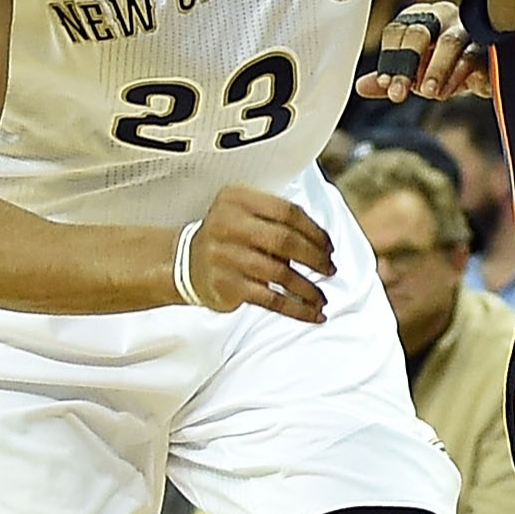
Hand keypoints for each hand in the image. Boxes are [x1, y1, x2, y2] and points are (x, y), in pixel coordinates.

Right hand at [183, 184, 335, 321]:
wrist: (185, 262)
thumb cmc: (228, 237)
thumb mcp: (244, 212)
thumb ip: (276, 220)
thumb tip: (321, 244)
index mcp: (237, 199)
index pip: (287, 211)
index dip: (314, 230)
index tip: (329, 246)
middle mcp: (228, 224)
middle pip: (285, 240)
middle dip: (314, 257)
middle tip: (329, 269)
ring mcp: (226, 256)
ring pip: (280, 273)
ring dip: (308, 288)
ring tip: (322, 297)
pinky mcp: (227, 285)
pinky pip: (271, 300)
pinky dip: (296, 309)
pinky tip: (312, 314)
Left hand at [359, 0, 485, 101]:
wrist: (484, 73)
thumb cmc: (445, 67)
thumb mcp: (415, 74)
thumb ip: (390, 79)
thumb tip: (360, 87)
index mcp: (420, 18)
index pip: (399, 29)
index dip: (390, 57)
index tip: (386, 83)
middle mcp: (442, 17)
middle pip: (420, 30)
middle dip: (407, 63)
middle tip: (399, 93)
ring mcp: (468, 29)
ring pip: (449, 42)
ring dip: (435, 70)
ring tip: (427, 94)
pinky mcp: (488, 47)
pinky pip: (471, 57)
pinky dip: (456, 77)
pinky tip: (445, 93)